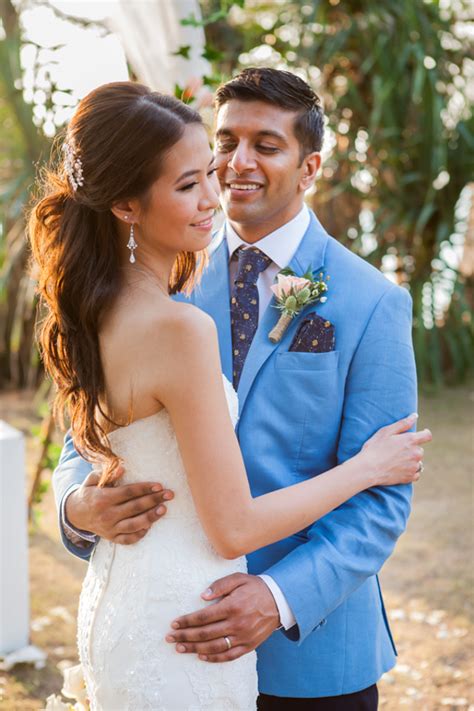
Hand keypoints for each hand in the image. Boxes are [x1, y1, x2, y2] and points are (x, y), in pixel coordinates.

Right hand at [65, 469, 173, 543]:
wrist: (75, 514)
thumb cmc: (89, 493)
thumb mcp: (93, 480)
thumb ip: (107, 474)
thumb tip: (122, 469)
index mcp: (103, 498)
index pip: (128, 493)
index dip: (145, 488)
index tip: (159, 485)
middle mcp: (107, 515)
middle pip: (135, 508)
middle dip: (154, 500)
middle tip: (169, 495)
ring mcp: (109, 528)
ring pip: (133, 525)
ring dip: (150, 517)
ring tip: (164, 509)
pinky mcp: (111, 538)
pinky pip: (128, 539)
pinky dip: (140, 534)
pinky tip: (150, 525)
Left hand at [165, 573, 279, 661]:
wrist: (279, 600)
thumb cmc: (255, 587)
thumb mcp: (238, 579)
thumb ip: (220, 585)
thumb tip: (203, 596)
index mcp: (232, 606)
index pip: (204, 616)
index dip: (187, 621)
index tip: (174, 623)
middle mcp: (237, 623)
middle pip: (205, 633)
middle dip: (185, 636)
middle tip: (170, 638)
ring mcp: (243, 637)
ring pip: (214, 647)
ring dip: (195, 649)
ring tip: (180, 648)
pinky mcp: (249, 646)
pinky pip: (229, 655)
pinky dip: (214, 658)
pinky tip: (202, 656)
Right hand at [361, 414, 431, 486]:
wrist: (368, 469)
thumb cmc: (375, 448)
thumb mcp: (386, 431)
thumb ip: (403, 423)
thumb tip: (415, 416)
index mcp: (411, 440)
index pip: (427, 435)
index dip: (425, 434)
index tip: (421, 434)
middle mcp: (416, 453)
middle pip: (419, 449)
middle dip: (411, 449)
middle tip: (397, 450)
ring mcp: (414, 466)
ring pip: (418, 462)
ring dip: (411, 461)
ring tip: (396, 461)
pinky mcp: (410, 477)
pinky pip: (416, 474)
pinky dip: (410, 471)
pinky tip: (399, 469)